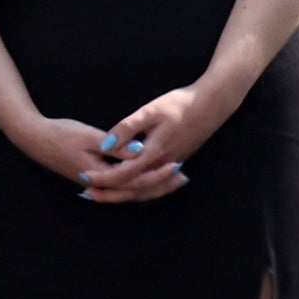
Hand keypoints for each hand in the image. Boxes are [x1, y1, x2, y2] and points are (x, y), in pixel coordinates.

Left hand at [78, 81, 226, 205]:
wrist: (213, 103)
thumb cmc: (181, 104)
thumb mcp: (151, 111)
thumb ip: (127, 128)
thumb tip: (106, 145)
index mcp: (155, 152)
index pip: (124, 174)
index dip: (103, 179)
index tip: (84, 178)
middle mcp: (164, 164)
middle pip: (134, 189)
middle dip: (109, 194)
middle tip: (87, 194)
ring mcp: (172, 164)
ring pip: (146, 189)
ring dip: (124, 194)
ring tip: (104, 193)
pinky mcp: (177, 160)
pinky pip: (155, 183)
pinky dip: (139, 188)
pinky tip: (130, 185)